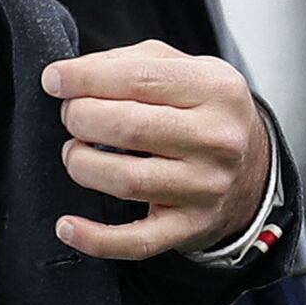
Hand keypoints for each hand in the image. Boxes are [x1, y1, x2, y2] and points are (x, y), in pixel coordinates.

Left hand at [42, 42, 275, 259]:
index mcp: (218, 90)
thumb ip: (131, 63)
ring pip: (125, 180)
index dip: (84, 79)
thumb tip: (67, 77)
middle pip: (128, 127)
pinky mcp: (190, 225)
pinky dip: (94, 238)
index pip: (139, 79)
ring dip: (82, 164)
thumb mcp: (187, 70)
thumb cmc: (205, 113)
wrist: (251, 168)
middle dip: (80, 118)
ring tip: (78, 152)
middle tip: (73, 116)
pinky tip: (68, 225)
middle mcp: (218, 139)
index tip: (54, 80)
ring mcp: (206, 186)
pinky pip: (135, 241)